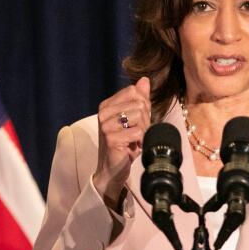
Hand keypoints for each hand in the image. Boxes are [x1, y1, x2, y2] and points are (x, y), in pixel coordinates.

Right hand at [92, 76, 151, 207]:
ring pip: (140, 116)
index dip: (143, 105)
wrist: (112, 170)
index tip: (138, 121)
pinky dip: (140, 141)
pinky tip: (133, 147)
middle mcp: (103, 113)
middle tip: (136, 133)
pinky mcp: (111, 138)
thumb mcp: (133, 119)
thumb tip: (145, 79)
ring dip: (143, 131)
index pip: (134, 91)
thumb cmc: (124, 145)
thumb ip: (139, 99)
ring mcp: (106, 126)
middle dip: (145, 120)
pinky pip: (138, 132)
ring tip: (134, 140)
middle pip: (139, 104)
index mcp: (106, 105)